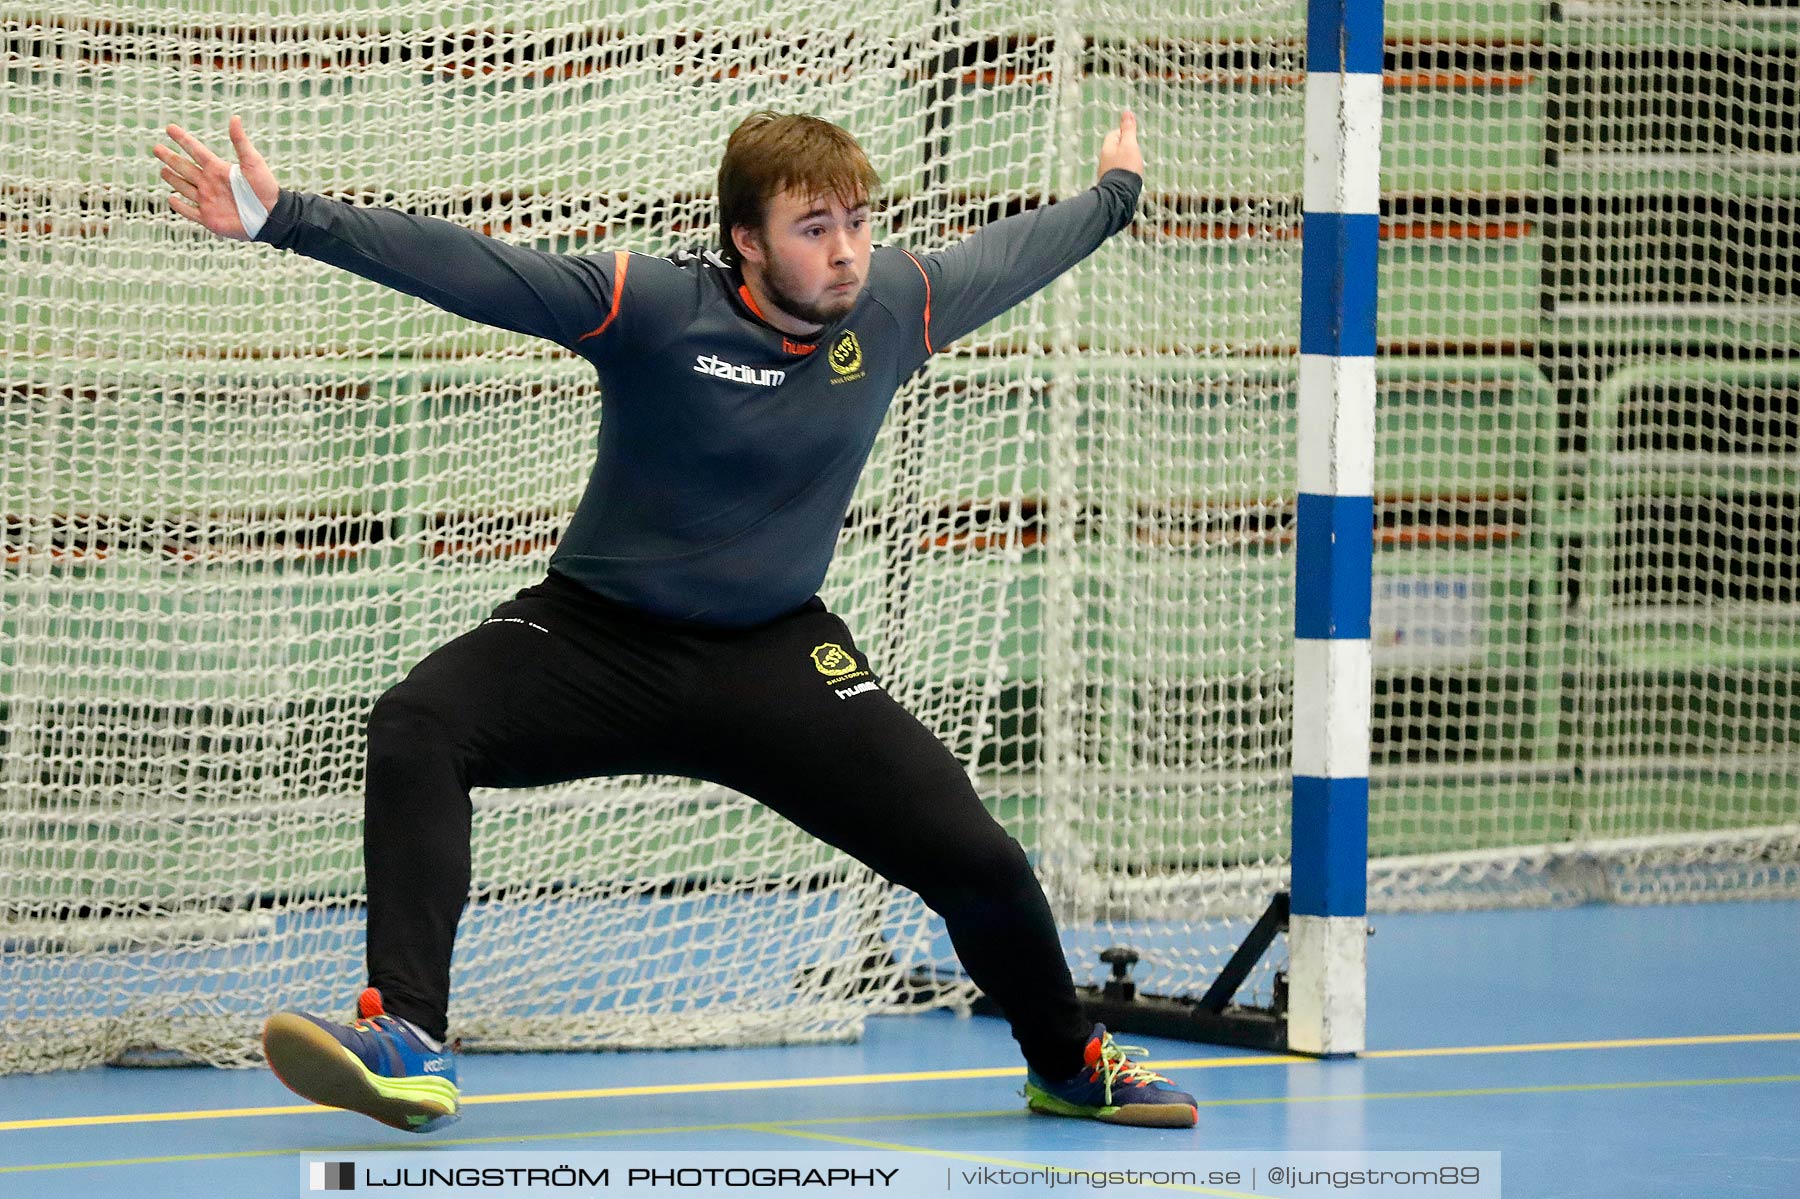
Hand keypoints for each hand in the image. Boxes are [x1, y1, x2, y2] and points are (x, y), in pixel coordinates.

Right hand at [152, 116, 279, 240]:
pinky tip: (171, 199)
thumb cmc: (265, 187)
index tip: (170, 128)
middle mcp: (210, 183)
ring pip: (184, 187)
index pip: (195, 150)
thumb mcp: (252, 162)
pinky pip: (190, 211)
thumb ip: (240, 141)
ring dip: (173, 179)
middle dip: (170, 157)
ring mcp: (208, 200)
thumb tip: (235, 118)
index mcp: (218, 168)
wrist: (272, 215)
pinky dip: (179, 206)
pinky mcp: (209, 218)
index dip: (182, 139)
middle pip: (184, 167)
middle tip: (156, 148)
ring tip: (163, 170)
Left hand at [1097, 110, 1144, 181]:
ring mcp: (1106, 172)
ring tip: (1134, 166)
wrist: (1120, 195)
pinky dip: (1123, 172)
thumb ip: (1128, 130)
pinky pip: (1117, 173)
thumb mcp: (1129, 145)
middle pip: (1115, 147)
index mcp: (1107, 148)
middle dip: (1125, 148)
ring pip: (1116, 161)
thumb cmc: (1126, 168)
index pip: (1114, 134)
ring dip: (1125, 161)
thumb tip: (1126, 113)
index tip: (1133, 138)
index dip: (1124, 133)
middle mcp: (1104, 159)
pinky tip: (1129, 178)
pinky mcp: (1110, 183)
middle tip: (1135, 153)